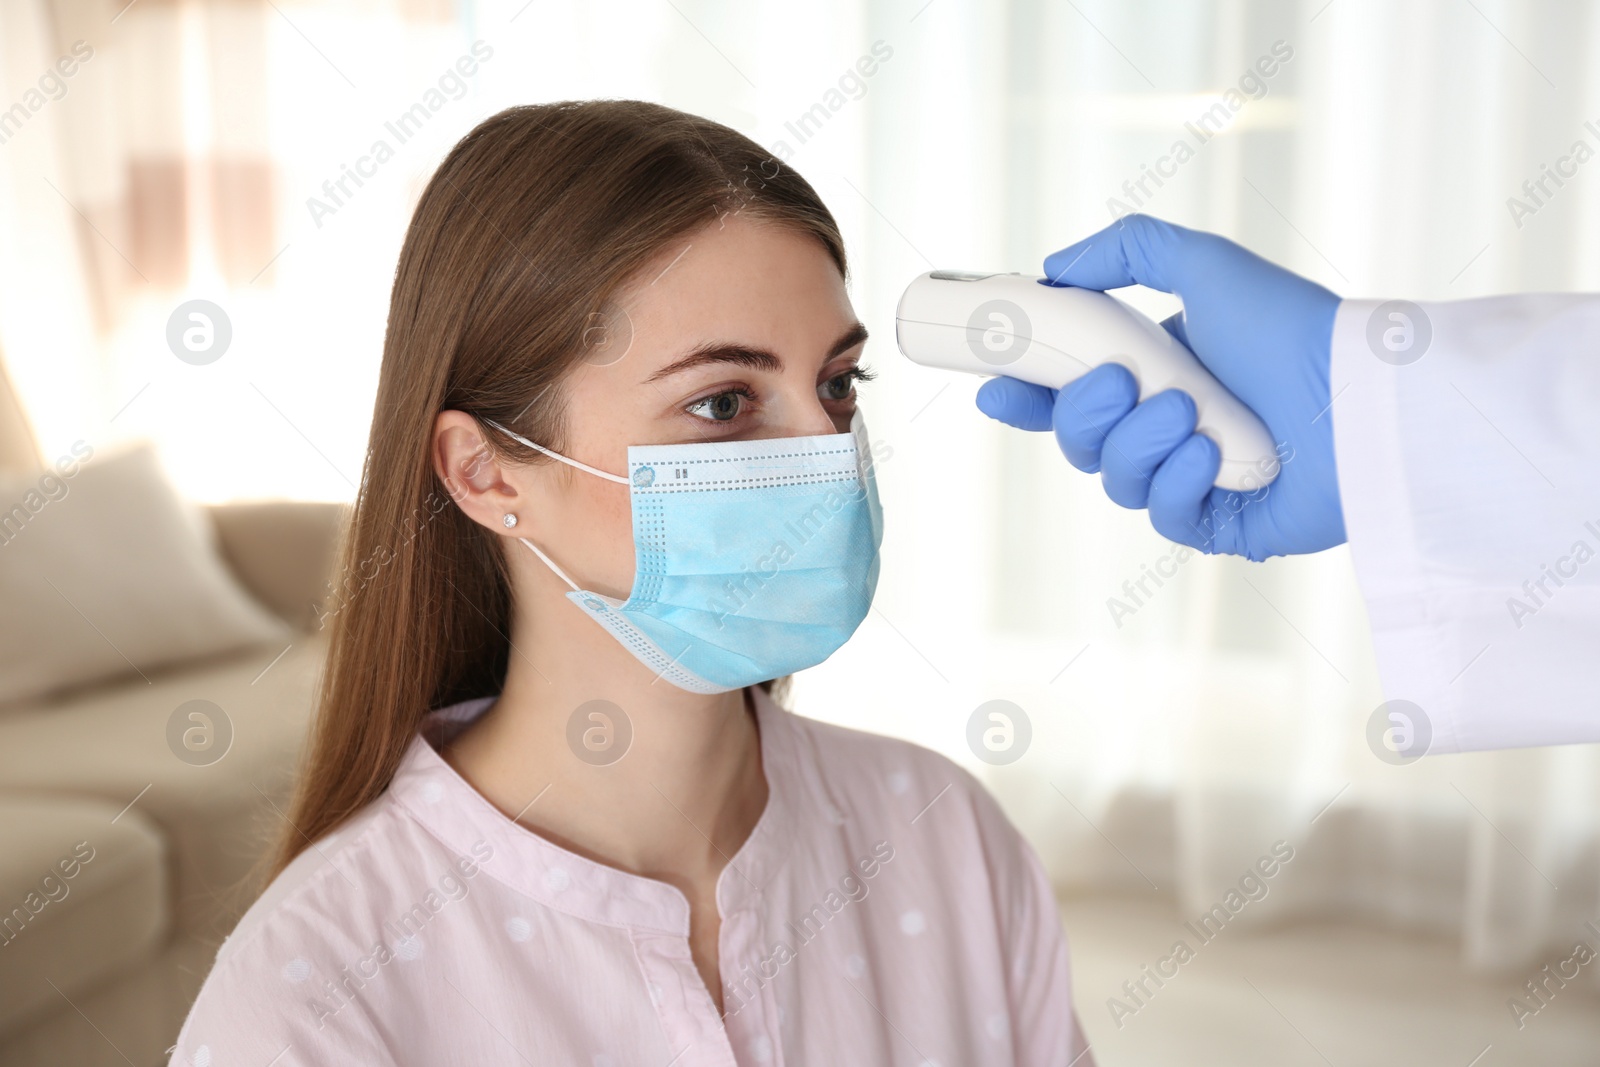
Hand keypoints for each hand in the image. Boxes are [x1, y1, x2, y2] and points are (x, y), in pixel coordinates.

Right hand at [975, 214, 1344, 559]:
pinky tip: (1211, 457)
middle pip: (1080, 441)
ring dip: (1140, 444)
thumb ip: (1127, 250)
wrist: (1362, 395)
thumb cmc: (1293, 328)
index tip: (993, 388)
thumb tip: (1054, 270)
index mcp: (1157, 373)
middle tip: (1119, 383)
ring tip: (1189, 416)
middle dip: (1085, 414)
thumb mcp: (1206, 264)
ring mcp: (1192, 479)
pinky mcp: (1219, 525)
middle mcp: (1169, 429)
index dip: (1026, 397)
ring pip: (1114, 480)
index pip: (1069, 394)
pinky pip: (1162, 516)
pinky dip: (1177, 484)